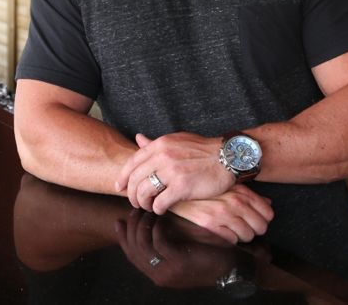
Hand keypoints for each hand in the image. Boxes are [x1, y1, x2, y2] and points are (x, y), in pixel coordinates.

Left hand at [115, 131, 234, 213]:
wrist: (227, 156)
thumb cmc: (203, 150)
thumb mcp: (176, 140)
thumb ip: (156, 143)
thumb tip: (138, 138)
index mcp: (160, 145)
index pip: (132, 162)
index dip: (123, 177)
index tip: (120, 187)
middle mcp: (163, 156)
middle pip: (135, 180)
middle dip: (132, 194)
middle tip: (136, 202)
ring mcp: (172, 172)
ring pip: (144, 192)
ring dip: (143, 203)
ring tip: (148, 206)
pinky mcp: (182, 187)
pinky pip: (160, 202)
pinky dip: (157, 209)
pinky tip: (161, 209)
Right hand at [115, 209, 242, 288]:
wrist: (230, 270)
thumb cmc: (207, 258)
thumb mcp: (180, 255)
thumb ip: (163, 248)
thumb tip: (148, 230)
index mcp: (156, 274)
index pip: (131, 255)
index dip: (123, 237)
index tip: (119, 221)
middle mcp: (158, 275)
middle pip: (134, 249)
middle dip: (131, 227)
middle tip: (134, 209)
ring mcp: (168, 270)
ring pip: (144, 244)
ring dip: (143, 224)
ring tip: (147, 210)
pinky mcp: (179, 262)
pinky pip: (159, 241)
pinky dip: (157, 227)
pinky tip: (161, 217)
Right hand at [169, 184, 273, 243]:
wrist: (178, 189)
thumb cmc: (204, 187)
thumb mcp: (229, 185)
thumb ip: (249, 195)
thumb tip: (268, 204)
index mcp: (241, 192)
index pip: (268, 213)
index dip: (264, 220)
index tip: (256, 220)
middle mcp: (234, 203)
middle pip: (260, 227)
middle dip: (254, 229)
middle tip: (244, 226)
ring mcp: (223, 214)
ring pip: (247, 236)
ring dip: (241, 235)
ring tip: (232, 229)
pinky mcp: (210, 225)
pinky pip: (231, 240)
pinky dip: (229, 239)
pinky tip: (222, 231)